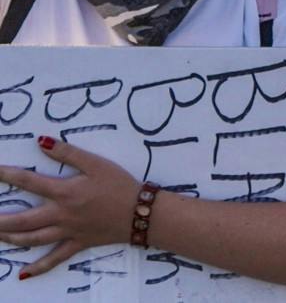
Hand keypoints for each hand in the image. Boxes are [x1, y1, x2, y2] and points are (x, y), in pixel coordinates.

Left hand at [0, 136, 137, 277]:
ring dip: (10, 238)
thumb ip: (68, 153)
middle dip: (0, 220)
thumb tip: (41, 142)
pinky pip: (54, 259)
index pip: (29, 182)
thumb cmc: (120, 185)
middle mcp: (60, 215)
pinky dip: (37, 268)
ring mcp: (67, 232)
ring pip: (32, 239)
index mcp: (64, 192)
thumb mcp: (97, 163)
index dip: (7, 175)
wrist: (141, 212)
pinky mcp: (76, 244)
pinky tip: (23, 274)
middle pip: (22, 220)